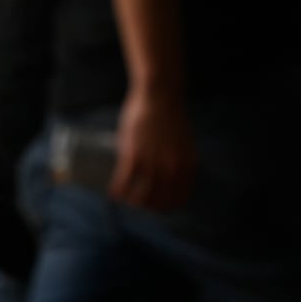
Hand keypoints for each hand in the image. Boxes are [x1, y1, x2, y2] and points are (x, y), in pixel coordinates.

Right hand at [109, 87, 195, 211]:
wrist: (159, 95)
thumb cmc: (170, 115)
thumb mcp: (183, 143)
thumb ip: (178, 160)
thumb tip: (169, 174)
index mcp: (186, 167)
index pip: (177, 200)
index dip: (165, 206)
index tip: (156, 205)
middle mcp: (172, 170)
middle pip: (158, 202)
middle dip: (147, 206)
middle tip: (138, 203)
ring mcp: (152, 164)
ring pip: (140, 197)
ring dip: (131, 202)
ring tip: (125, 198)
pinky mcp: (133, 156)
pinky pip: (124, 183)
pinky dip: (117, 191)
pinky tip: (113, 194)